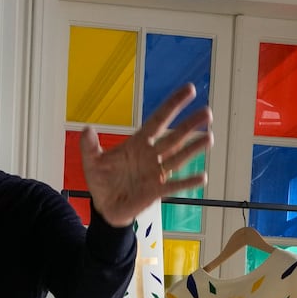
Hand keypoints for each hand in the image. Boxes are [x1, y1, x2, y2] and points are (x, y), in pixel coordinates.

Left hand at [80, 83, 211, 227]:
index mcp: (138, 143)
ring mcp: (156, 173)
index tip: (189, 90)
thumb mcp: (92, 163)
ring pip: (178, 158)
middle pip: (173, 137)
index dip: (173, 104)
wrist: (105, 207)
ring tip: (209, 137)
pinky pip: (174, 185)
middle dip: (190, 125)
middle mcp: (151, 155)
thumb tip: (87, 129)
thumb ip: (89, 147)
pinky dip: (187, 182)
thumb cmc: (101, 181)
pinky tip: (202, 177)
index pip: (158, 120)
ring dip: (193, 148)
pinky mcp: (157, 190)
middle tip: (207, 113)